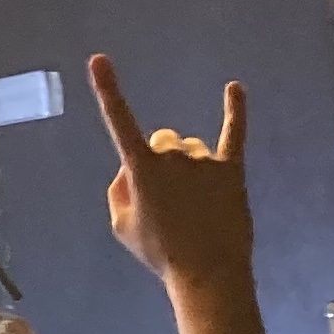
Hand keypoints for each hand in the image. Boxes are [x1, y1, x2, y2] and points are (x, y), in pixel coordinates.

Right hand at [88, 56, 252, 285]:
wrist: (207, 273)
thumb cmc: (159, 253)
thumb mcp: (122, 226)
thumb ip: (119, 190)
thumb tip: (130, 168)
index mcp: (140, 169)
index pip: (119, 121)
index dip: (107, 89)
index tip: (98, 59)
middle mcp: (173, 155)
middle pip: (162, 142)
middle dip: (160, 162)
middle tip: (168, 201)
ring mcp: (204, 161)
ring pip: (190, 149)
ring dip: (188, 168)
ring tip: (194, 207)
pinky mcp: (232, 169)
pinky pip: (234, 132)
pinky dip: (235, 109)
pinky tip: (235, 88)